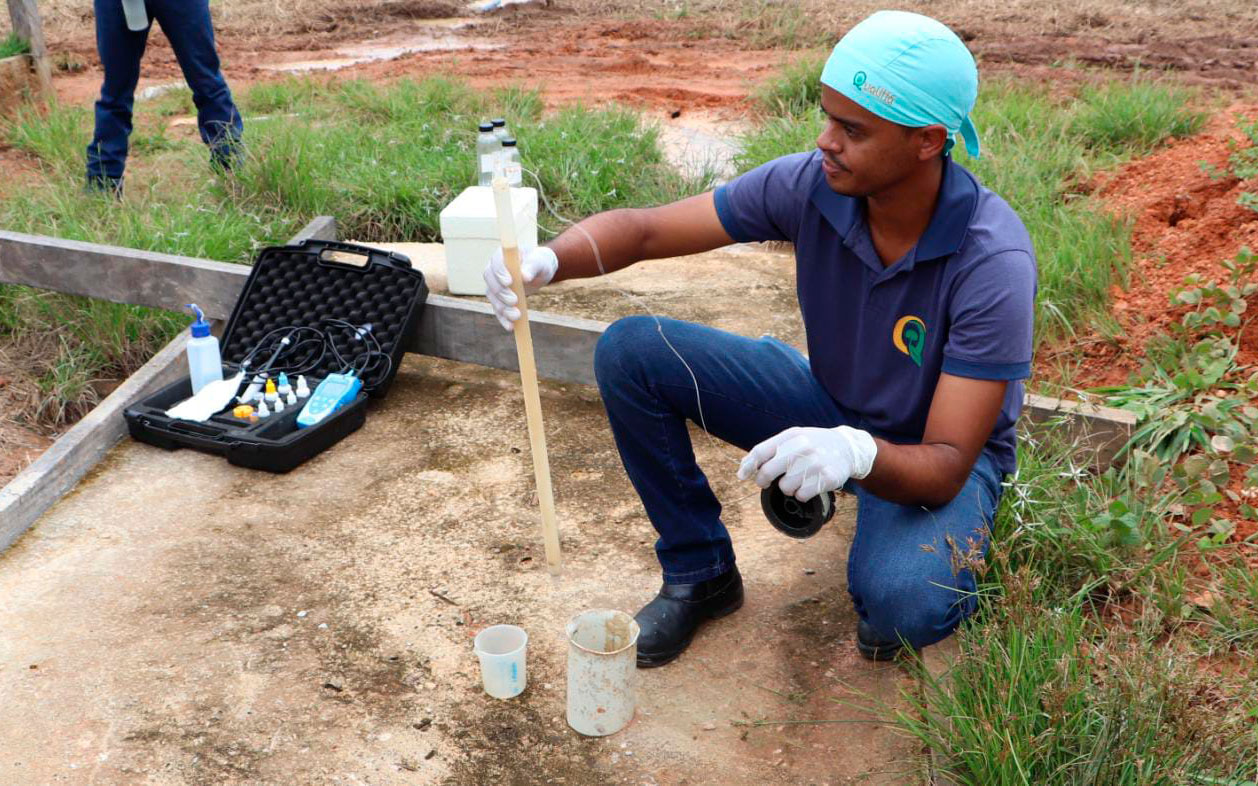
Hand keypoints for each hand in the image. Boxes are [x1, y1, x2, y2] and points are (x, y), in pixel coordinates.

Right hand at [483, 246, 558, 330]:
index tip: (510, 282)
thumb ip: (532, 266)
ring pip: (493, 297)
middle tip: (515, 301)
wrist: (539, 271)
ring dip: (503, 308)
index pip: (496, 263)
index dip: (500, 273)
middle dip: (502, 293)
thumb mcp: (539, 262)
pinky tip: (511, 327)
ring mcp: (494, 285)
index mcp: (503, 256)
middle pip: (491, 282)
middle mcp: (494, 270)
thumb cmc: (539, 262)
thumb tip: (524, 276)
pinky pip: (498, 310)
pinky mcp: (499, 299)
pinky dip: (503, 319)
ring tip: (516, 316)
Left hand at [737, 426, 877, 501]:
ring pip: (785, 487)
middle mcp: (803, 447)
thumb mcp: (793, 438)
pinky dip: (801, 494)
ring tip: (797, 479)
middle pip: (768, 472)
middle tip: (766, 482)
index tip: (742, 476)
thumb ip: (769, 450)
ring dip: (787, 487)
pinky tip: (808, 485)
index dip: (749, 466)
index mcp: (791, 435)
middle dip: (763, 480)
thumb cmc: (813, 444)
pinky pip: (801, 495)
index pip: (761, 451)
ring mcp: (816, 463)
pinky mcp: (827, 478)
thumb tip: (743, 469)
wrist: (847, 447)